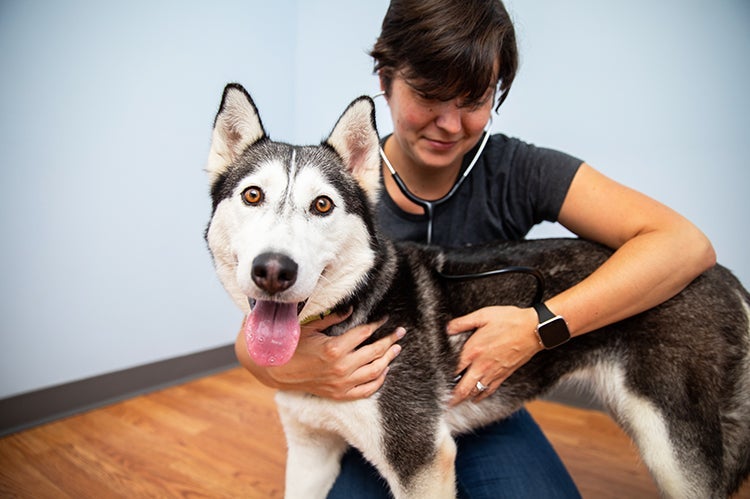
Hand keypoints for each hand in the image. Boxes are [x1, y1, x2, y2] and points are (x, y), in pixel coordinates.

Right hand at [235, 310, 404, 399]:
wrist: (274, 371)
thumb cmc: (291, 346)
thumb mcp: (310, 327)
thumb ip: (332, 318)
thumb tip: (351, 309)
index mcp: (334, 348)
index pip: (365, 333)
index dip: (377, 324)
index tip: (385, 318)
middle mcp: (341, 367)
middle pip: (375, 352)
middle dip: (390, 340)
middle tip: (400, 332)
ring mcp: (341, 383)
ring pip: (375, 372)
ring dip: (388, 359)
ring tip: (396, 348)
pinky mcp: (339, 394)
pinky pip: (366, 390)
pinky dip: (378, 381)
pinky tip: (384, 371)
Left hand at [446, 306, 540, 405]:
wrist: (534, 329)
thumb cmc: (510, 320)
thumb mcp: (483, 315)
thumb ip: (463, 323)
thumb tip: (447, 328)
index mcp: (473, 350)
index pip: (453, 370)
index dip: (442, 379)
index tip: (435, 383)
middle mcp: (482, 365)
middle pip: (463, 388)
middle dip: (452, 398)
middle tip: (442, 404)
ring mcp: (493, 372)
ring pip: (475, 392)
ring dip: (464, 399)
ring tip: (454, 403)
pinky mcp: (504, 374)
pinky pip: (489, 390)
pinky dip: (481, 397)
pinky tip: (475, 398)